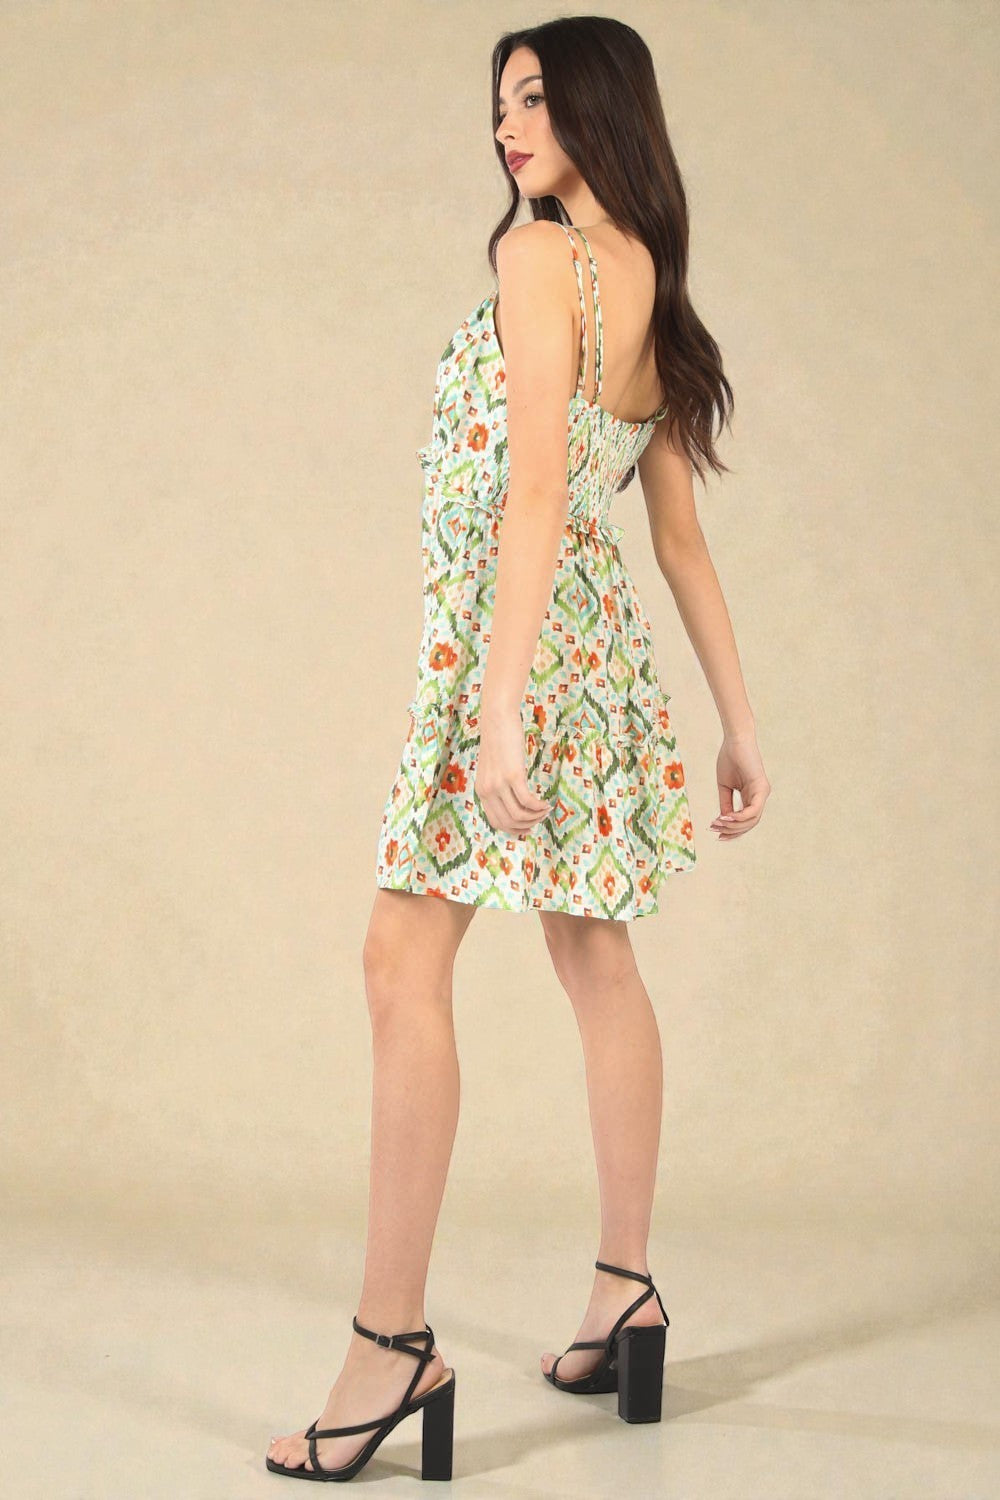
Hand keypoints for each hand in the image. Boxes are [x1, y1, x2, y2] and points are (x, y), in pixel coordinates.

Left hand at [475, 707, 552, 836]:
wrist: (497, 719)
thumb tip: (512, 799)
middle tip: (540, 819)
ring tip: (545, 810)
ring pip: (519, 815)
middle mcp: (487, 790)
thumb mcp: (493, 767)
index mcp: (482, 791)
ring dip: (535, 816)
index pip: (496, 822)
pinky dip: (539, 806)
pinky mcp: (513, 775)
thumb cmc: (498, 741)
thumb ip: (498, 784)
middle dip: (527, 825)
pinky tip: (546, 803)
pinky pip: (527, 801)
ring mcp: (499, 784)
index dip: (514, 829)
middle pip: (508, 822)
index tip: (528, 827)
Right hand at [710, 729, 769, 839]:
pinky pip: (753, 811)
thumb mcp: (724, 786)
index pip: (746, 821)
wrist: (734, 741)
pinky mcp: (762, 788)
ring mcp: (763, 793)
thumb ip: (725, 803)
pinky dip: (739, 817)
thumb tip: (723, 821)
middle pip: (749, 824)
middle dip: (731, 830)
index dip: (732, 830)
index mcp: (752, 796)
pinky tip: (726, 817)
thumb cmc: (729, 759)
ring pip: (752, 820)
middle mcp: (760, 796)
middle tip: (714, 829)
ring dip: (733, 825)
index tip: (716, 833)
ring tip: (717, 822)